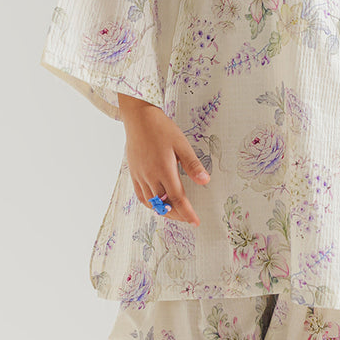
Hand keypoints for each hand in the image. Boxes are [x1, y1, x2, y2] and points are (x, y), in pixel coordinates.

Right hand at [117, 94, 210, 225]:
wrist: (138, 118)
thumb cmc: (161, 128)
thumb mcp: (181, 144)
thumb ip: (192, 164)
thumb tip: (205, 181)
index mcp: (164, 170)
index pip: (177, 198)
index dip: (187, 212)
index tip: (195, 221)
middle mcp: (150, 176)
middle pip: (164, 204)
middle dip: (177, 214)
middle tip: (188, 218)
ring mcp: (140, 176)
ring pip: (151, 203)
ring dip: (164, 211)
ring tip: (175, 212)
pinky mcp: (133, 173)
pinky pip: (141, 196)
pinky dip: (150, 204)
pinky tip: (158, 203)